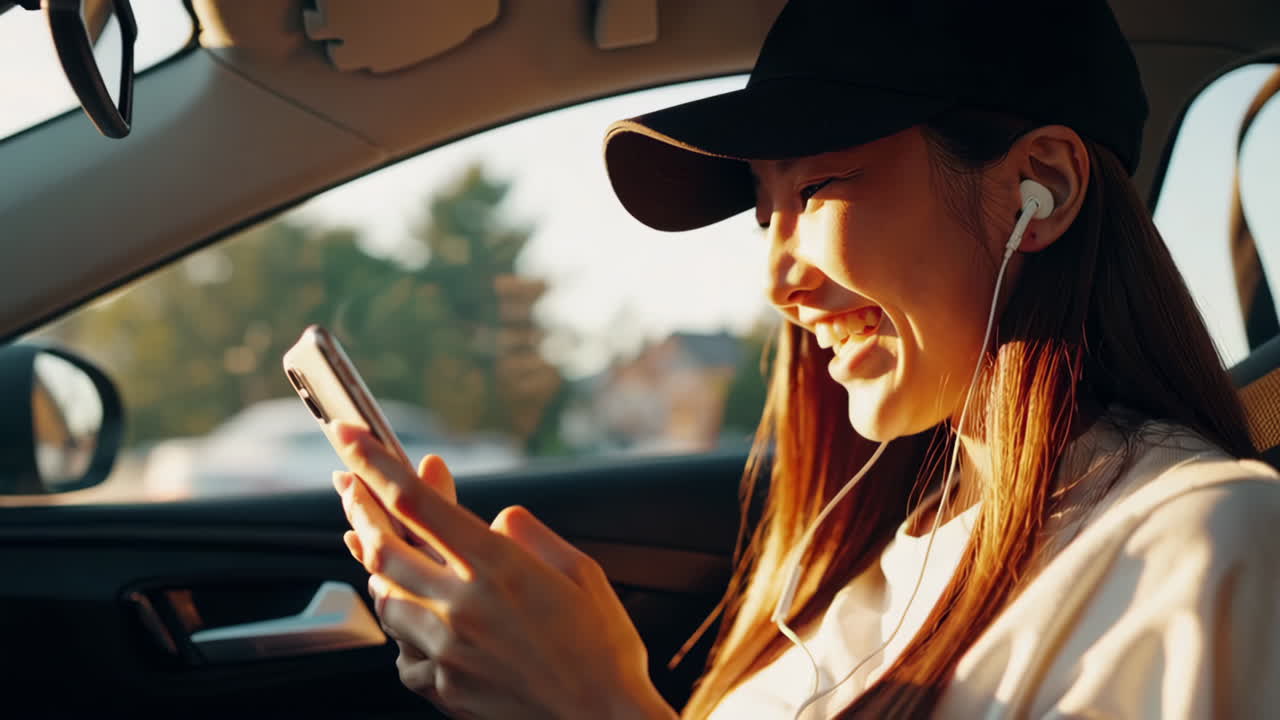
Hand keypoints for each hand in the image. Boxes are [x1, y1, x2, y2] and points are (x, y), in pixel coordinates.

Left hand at [330, 421, 675, 719]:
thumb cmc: (603, 650)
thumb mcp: (582, 573)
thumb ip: (531, 535)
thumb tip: (495, 517)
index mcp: (499, 569)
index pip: (417, 504)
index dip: (374, 463)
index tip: (348, 436)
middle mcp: (463, 608)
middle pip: (381, 548)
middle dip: (359, 508)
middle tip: (349, 486)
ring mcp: (447, 651)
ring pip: (383, 598)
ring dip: (378, 567)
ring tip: (380, 544)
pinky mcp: (442, 687)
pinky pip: (399, 649)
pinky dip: (402, 625)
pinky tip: (414, 614)